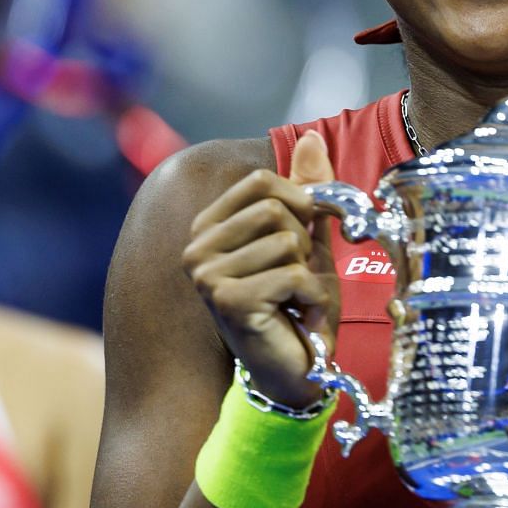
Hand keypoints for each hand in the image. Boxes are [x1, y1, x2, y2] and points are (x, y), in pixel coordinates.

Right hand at [182, 131, 340, 407]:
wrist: (296, 371)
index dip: (302, 202)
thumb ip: (306, 190)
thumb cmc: (297, 304)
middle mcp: (196, 249)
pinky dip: (311, 297)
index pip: (262, 183)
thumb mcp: (307, 238)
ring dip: (309, 274)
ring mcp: (206, 276)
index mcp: (208, 228)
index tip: (311, 234)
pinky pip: (293, 274)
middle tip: (298, 280)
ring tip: (296, 301)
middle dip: (304, 244)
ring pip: (287, 242)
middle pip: (275, 208)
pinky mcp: (228, 301)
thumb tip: (311, 137)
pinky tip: (297, 317)